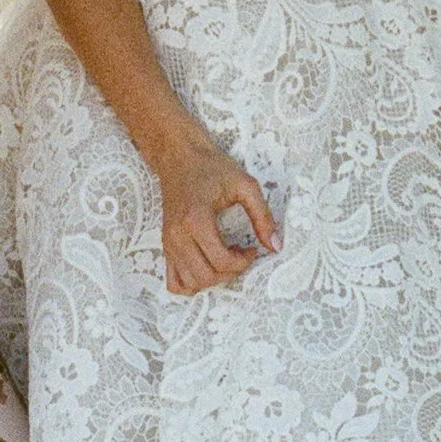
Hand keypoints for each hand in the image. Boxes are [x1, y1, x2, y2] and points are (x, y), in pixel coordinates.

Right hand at [153, 133, 281, 294]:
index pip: (221, 261)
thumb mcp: (245, 185)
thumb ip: (262, 216)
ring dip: (213, 278)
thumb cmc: (212, 167)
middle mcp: (177, 235)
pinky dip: (191, 283)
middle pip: (206, 276)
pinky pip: (174, 282)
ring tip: (224, 257)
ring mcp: (168, 243)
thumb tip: (275, 246)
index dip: (244, 261)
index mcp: (196, 219)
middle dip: (231, 272)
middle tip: (240, 253)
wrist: (179, 157)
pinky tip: (206, 266)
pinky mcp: (165, 245)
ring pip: (190, 283)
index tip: (252, 248)